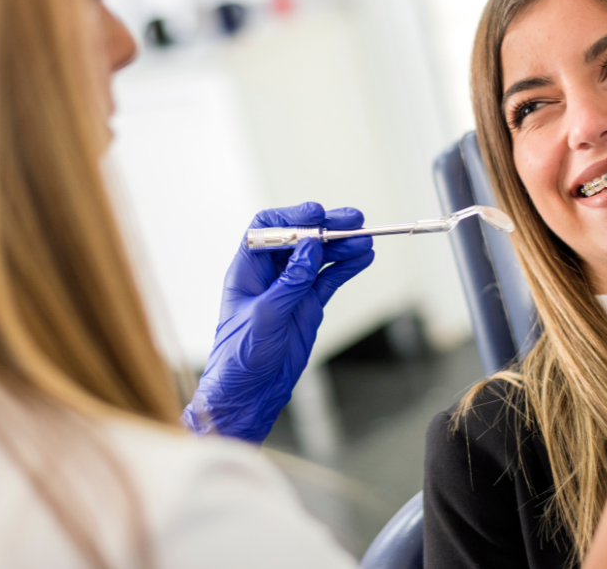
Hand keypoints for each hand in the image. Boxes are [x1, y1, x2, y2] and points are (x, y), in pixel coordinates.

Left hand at [183, 202, 374, 442]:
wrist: (250, 392)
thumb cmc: (241, 355)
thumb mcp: (265, 316)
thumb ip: (290, 282)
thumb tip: (310, 246)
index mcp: (248, 269)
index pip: (268, 228)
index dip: (292, 217)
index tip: (317, 215)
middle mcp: (270, 273)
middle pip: (301, 237)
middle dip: (326, 227)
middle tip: (354, 220)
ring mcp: (292, 288)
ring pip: (320, 256)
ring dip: (342, 246)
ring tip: (365, 240)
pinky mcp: (308, 304)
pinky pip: (330, 278)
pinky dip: (347, 267)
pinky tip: (363, 258)